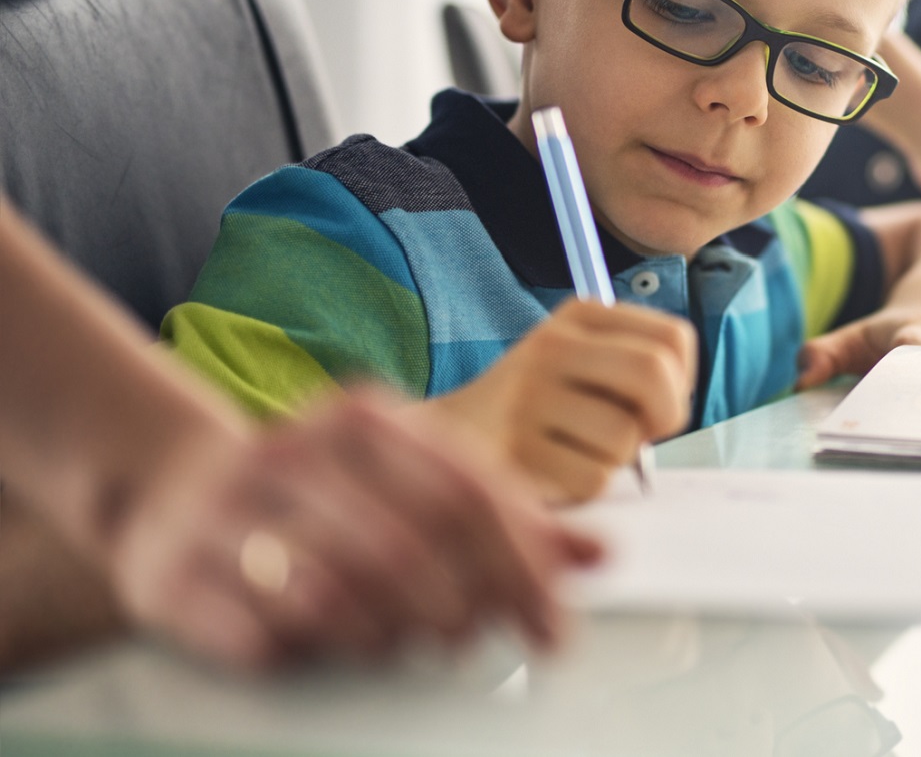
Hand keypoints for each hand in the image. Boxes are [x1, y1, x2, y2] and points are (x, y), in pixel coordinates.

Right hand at [106, 390, 602, 672]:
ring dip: (391, 635)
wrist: (176, 489)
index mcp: (365, 417)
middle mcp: (294, 451)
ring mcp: (227, 509)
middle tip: (479, 641)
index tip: (556, 630)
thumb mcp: (414, 483)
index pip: (467, 494)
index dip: (523, 570)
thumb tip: (599, 554)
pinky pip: (261, 632)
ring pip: (336, 592)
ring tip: (410, 642)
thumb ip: (505, 519)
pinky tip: (331, 645)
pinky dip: (310, 652)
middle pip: (409, 544)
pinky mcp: (173, 572)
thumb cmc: (322, 494)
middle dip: (462, 608)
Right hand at [435, 300, 697, 504]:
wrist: (451, 437)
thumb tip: (676, 408)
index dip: (682, 381)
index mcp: (580, 315)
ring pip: (624, 437)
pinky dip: (587, 484)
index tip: (656, 402)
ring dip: (617, 458)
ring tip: (579, 450)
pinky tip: (556, 470)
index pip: (673, 338)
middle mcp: (552, 344)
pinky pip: (594, 477)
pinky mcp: (516, 449)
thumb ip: (638, 370)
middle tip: (645, 435)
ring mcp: (529, 395)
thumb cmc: (541, 407)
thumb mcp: (587, 363)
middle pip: (653, 373)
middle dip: (667, 416)